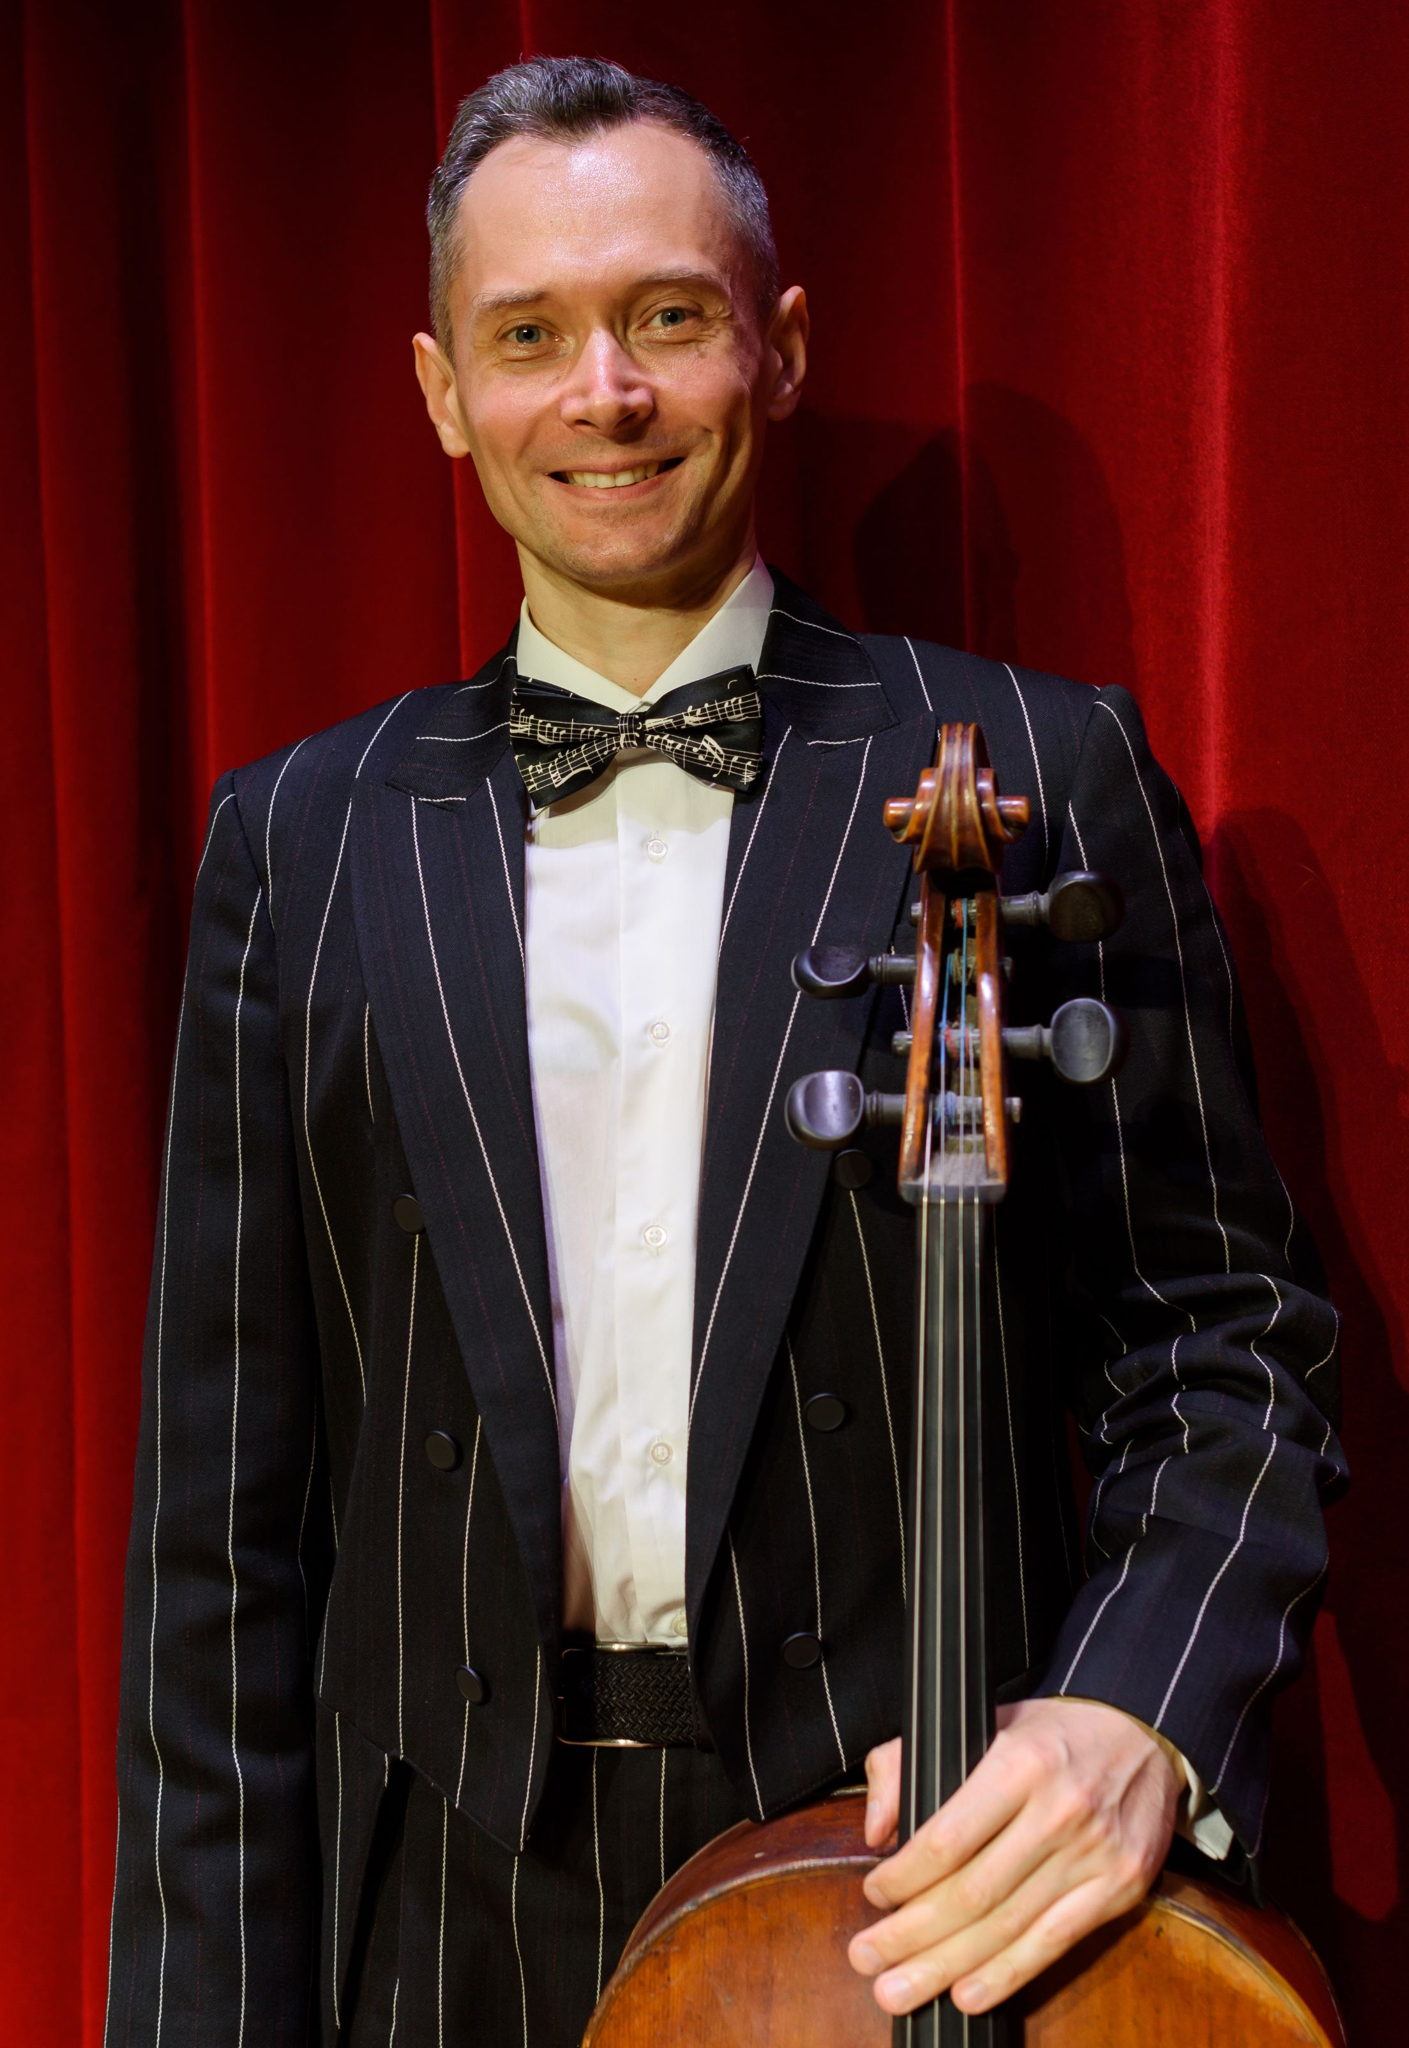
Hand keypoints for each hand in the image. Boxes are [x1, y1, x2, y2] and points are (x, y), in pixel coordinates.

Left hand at [848, 1696, 1180, 2016]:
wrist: (1143, 1736)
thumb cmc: (1052, 1735)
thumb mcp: (982, 1722)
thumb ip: (910, 1761)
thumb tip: (876, 1829)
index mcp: (1019, 1763)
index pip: (948, 1838)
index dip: (904, 1876)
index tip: (873, 1893)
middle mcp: (1058, 1811)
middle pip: (972, 1893)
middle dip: (910, 1934)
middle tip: (865, 1960)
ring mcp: (1093, 1855)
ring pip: (1007, 1926)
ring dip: (946, 1966)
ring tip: (899, 1990)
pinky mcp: (1119, 1889)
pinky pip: (1054, 1942)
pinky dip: (1007, 1974)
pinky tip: (968, 1994)